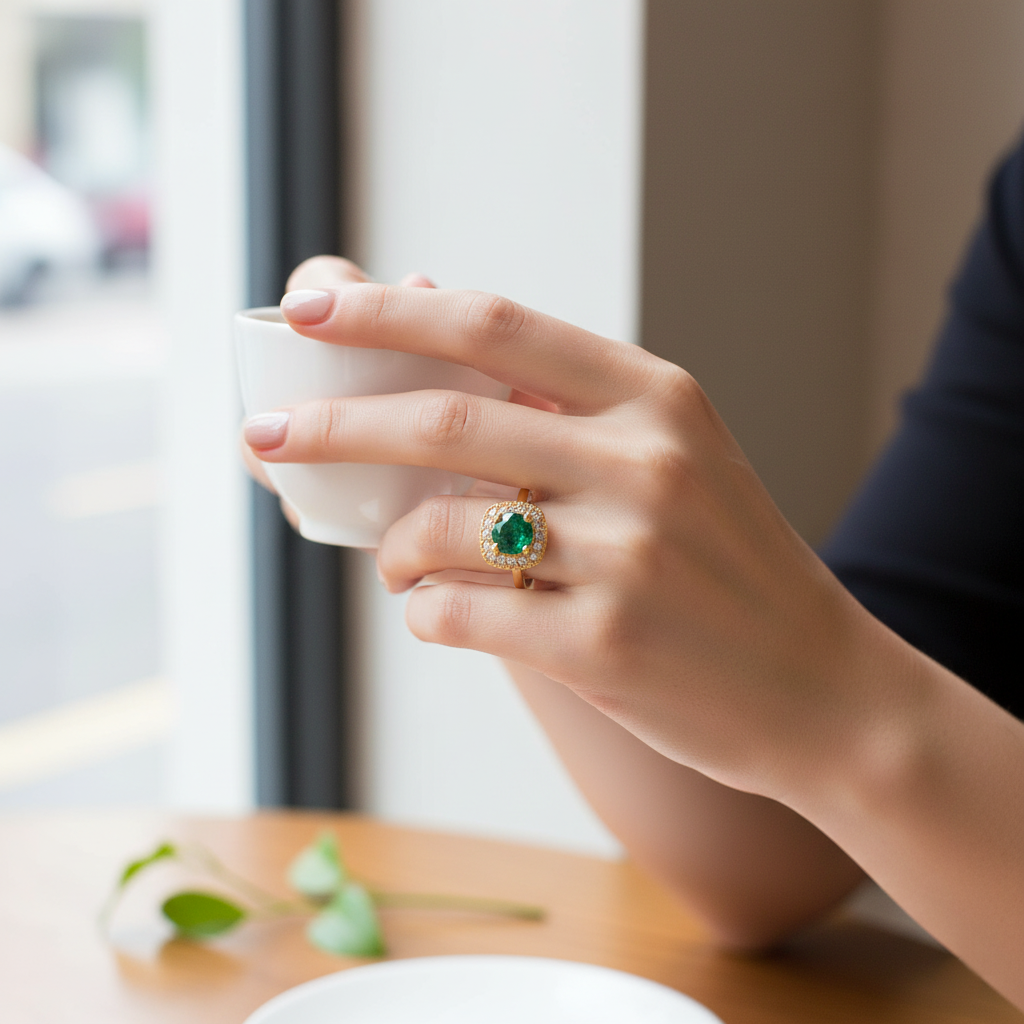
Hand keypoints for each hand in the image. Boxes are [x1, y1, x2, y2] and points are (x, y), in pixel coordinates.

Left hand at [243, 261, 896, 800]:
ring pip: (439, 526)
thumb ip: (569, 413)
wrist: (823, 688)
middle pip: (442, 418)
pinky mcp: (605, 645)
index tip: (310, 308)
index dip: (386, 313)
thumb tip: (437, 367)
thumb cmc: (727, 567)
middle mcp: (643, 461)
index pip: (494, 324)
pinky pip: (459, 614)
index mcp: (655, 397)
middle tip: (265, 435)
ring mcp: (627, 555)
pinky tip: (439, 611)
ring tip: (395, 560)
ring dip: (390, 546)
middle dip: (332, 424)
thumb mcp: (675, 460)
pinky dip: (423, 610)